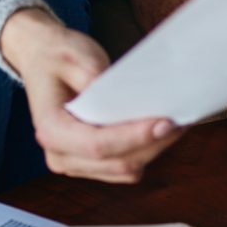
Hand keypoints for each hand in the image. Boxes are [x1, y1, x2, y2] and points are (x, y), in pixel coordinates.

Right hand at [0, 6, 183, 182]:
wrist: (42, 59)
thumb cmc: (58, 56)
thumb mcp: (77, 56)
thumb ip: (99, 81)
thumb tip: (132, 102)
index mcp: (51, 130)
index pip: (97, 145)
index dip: (134, 137)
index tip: (166, 123)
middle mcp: (59, 155)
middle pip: (116, 163)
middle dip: (153, 144)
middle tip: (183, 120)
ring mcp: (74, 163)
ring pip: (125, 170)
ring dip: (153, 150)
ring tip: (178, 123)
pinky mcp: (89, 162)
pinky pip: (124, 166)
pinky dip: (145, 151)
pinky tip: (160, 129)